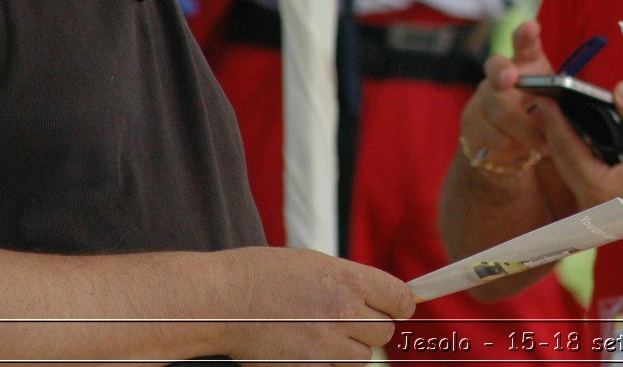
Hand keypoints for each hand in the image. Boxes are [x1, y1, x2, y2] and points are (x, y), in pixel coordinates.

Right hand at [217, 246, 413, 362]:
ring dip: (348, 348)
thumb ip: (350, 281)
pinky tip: (304, 346)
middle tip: (345, 319)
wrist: (222, 301)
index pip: (400, 299)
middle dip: (369, 327)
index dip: (399, 305)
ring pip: (362, 356)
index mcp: (347, 279)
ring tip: (319, 332)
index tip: (395, 308)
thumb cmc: (263, 276)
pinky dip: (326, 363)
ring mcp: (326, 344)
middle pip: (384, 331)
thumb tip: (380, 298)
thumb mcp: (315, 264)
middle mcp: (343, 312)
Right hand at [459, 21, 554, 170]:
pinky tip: (523, 153)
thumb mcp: (553, 105)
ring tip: (544, 144)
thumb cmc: (538, 116)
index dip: (527, 35)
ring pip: (497, 109)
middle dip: (503, 71)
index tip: (531, 27)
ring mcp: (482, 98)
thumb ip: (560, 99)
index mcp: (526, 64)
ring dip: (523, 129)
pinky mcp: (471, 123)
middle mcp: (500, 75)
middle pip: (496, 67)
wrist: (508, 149)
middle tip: (511, 77)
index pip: (525, 44)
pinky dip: (510, 146)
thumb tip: (579, 103)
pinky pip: (488, 134)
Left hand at [541, 81, 622, 257]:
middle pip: (560, 158)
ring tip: (561, 117)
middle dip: (554, 129)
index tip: (546, 98)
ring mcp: (592, 207)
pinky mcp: (599, 208)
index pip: (567, 146)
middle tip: (549, 102)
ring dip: (563, 144)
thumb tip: (622, 89)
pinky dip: (576, 157)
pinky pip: (578, 178)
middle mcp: (588, 200)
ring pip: (567, 170)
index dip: (555, 119)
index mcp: (597, 186)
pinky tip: (582, 142)